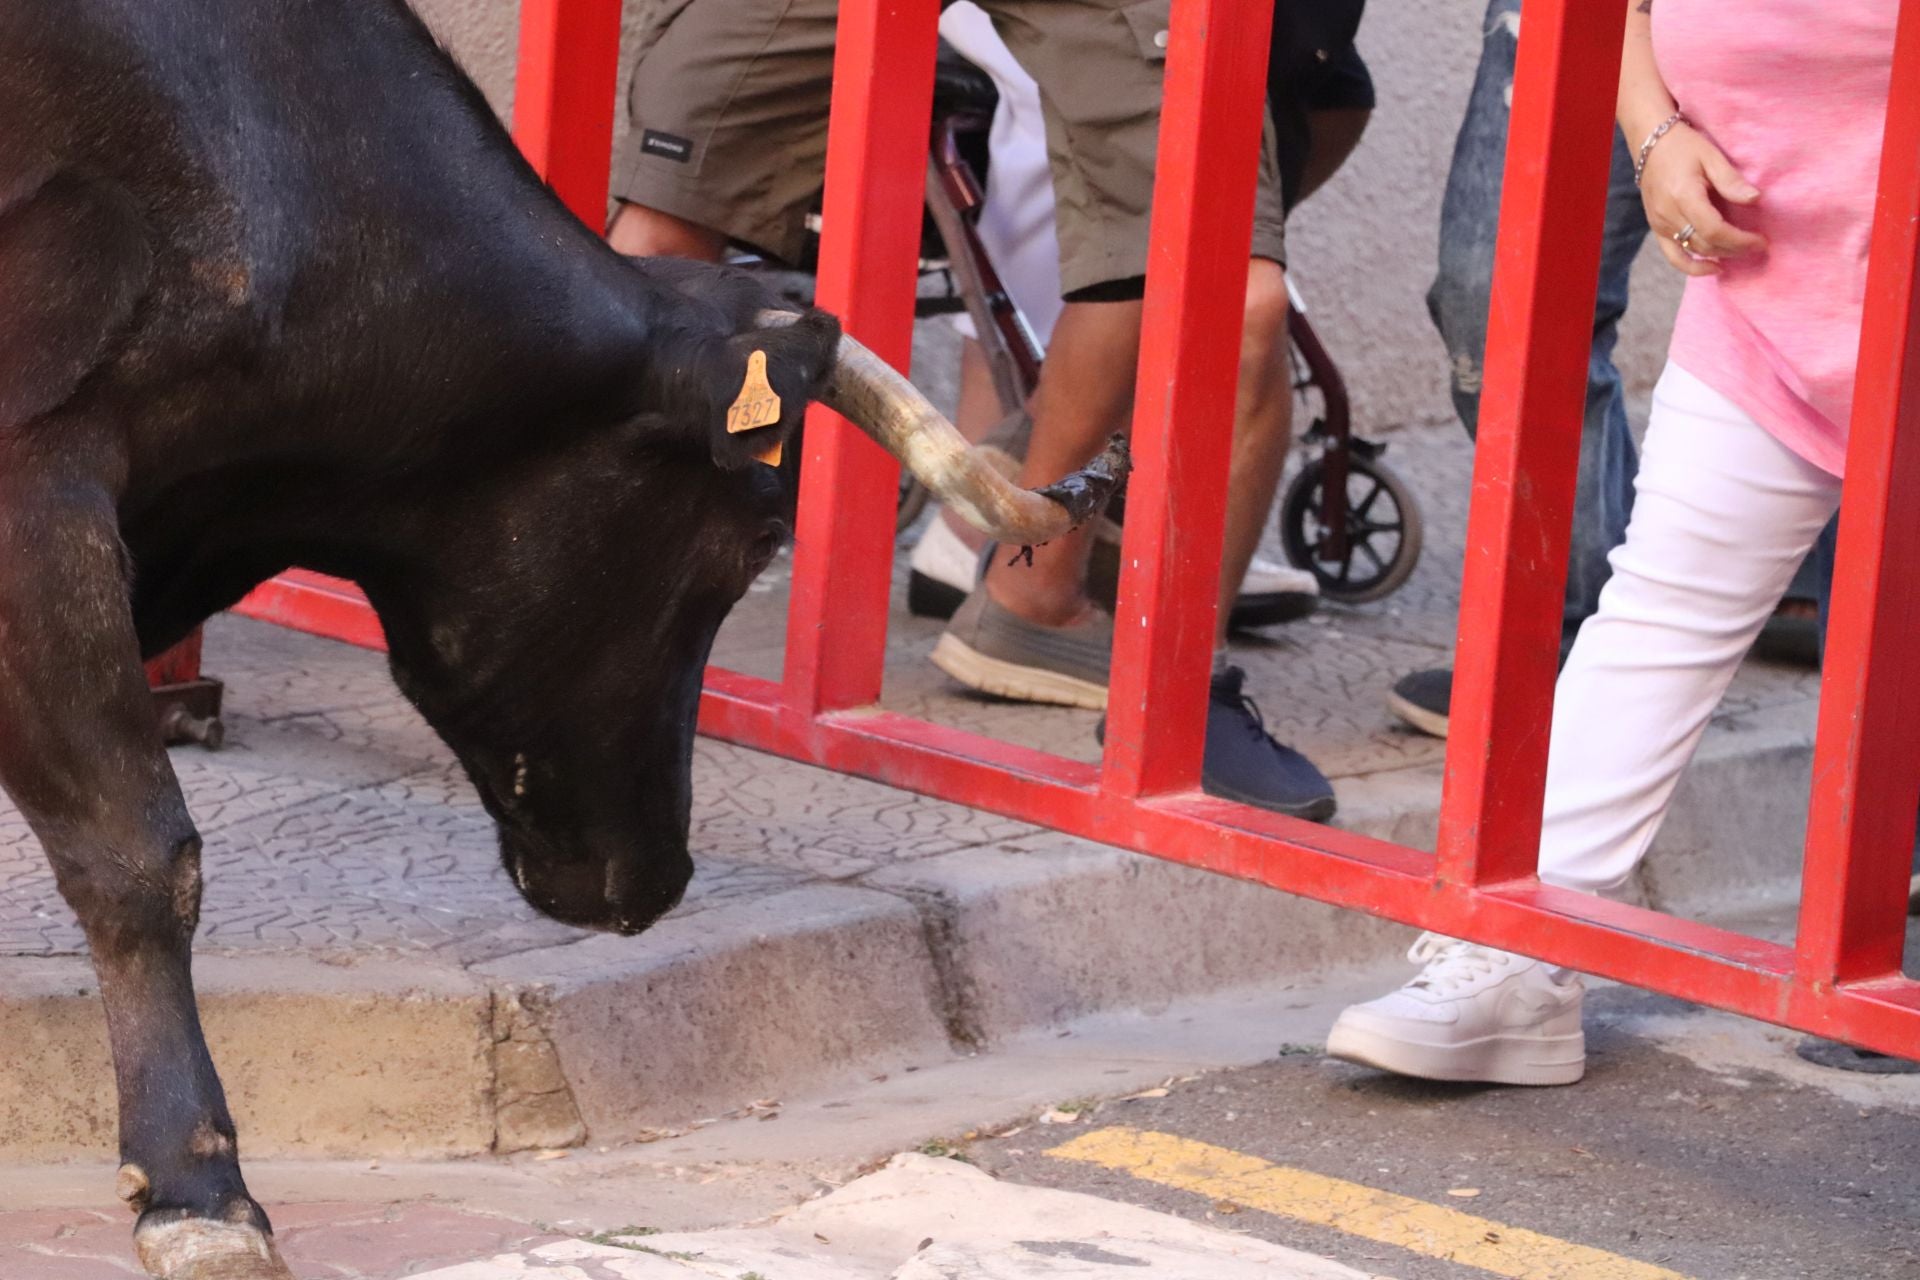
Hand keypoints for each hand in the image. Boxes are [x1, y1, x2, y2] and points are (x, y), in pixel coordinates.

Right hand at [1638, 124, 1766, 276]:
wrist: (1651, 144)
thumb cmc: (1684, 146)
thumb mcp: (1711, 156)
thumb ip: (1731, 181)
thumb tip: (1755, 200)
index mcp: (1684, 196)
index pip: (1715, 230)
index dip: (1740, 240)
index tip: (1761, 241)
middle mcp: (1669, 215)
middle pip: (1705, 244)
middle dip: (1735, 249)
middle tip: (1758, 246)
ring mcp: (1660, 225)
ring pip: (1693, 252)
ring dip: (1720, 255)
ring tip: (1741, 252)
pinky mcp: (1657, 229)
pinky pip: (1674, 256)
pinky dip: (1693, 267)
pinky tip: (1714, 267)